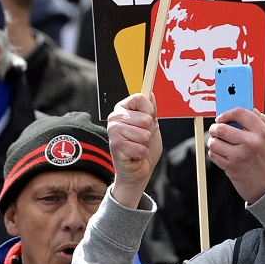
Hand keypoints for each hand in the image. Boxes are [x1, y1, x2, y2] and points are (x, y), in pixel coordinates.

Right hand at [106, 93, 161, 208]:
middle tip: (141, 139)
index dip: (150, 111)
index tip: (148, 120)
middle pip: (145, 118)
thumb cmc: (143, 146)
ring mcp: (113, 132)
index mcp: (122, 108)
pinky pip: (141, 148)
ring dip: (145, 144)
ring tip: (137, 147)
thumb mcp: (151, 125)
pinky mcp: (115, 146)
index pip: (140, 98)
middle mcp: (115, 117)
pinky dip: (142, 154)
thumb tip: (151, 93)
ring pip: (144, 134)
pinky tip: (134, 155)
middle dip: (149, 131)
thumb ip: (150, 110)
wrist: (138, 170)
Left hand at [208, 107, 264, 203]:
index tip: (223, 116)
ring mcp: (239, 155)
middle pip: (222, 127)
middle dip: (216, 127)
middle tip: (216, 129)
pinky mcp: (230, 166)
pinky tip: (221, 153)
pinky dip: (214, 152)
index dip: (228, 112)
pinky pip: (213, 154)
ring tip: (218, 142)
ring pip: (214, 141)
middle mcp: (250, 142)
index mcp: (262, 132)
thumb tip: (252, 110)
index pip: (240, 113)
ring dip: (213, 140)